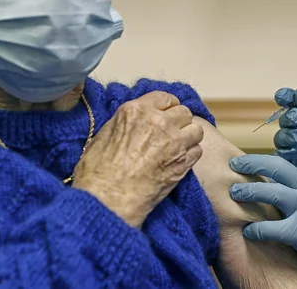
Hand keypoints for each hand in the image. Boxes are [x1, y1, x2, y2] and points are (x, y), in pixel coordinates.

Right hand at [72, 91, 203, 227]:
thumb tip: (133, 124)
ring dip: (189, 137)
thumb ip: (124, 123)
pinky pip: (198, 150)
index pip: (164, 97)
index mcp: (135, 110)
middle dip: (179, 122)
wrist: (108, 199)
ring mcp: (174, 141)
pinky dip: (191, 155)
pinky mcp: (183, 161)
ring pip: (196, 129)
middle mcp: (158, 121)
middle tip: (172, 134)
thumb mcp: (104, 135)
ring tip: (178, 148)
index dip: (167, 107)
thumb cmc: (98, 172)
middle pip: (184, 112)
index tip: (166, 115)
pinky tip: (180, 162)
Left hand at [229, 154, 296, 284]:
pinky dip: (256, 229)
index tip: (245, 164)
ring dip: (248, 192)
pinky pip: (270, 228)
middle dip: (250, 164)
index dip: (260, 163)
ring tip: (234, 194)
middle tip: (234, 166)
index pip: (280, 165)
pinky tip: (248, 232)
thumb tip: (280, 186)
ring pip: (269, 192)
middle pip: (273, 167)